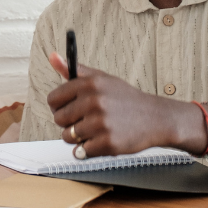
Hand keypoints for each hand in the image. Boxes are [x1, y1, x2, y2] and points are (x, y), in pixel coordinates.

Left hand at [47, 51, 168, 157]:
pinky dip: (89, 149)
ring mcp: (101, 123)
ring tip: (95, 130)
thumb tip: (52, 56)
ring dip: (78, 137)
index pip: (53, 99)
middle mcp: (94, 101)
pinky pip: (81, 151)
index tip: (68, 108)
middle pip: (59, 119)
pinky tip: (102, 139)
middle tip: (85, 120)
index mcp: (89, 84)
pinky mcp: (108, 143)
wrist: (155, 118)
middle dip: (69, 122)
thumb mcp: (101, 78)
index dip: (59, 106)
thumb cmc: (124, 98)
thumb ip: (73, 70)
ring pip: (68, 136)